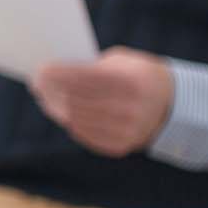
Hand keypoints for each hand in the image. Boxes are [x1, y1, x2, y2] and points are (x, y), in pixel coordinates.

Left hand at [31, 47, 174, 157]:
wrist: (171, 104)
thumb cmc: (137, 75)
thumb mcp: (122, 62)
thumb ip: (93, 66)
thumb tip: (55, 73)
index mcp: (131, 82)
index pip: (84, 78)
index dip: (58, 74)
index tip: (40, 70)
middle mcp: (130, 109)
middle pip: (76, 100)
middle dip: (52, 91)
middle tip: (37, 84)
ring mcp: (126, 131)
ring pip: (76, 119)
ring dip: (56, 107)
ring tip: (46, 97)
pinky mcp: (120, 146)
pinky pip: (84, 134)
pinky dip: (70, 121)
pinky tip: (62, 112)